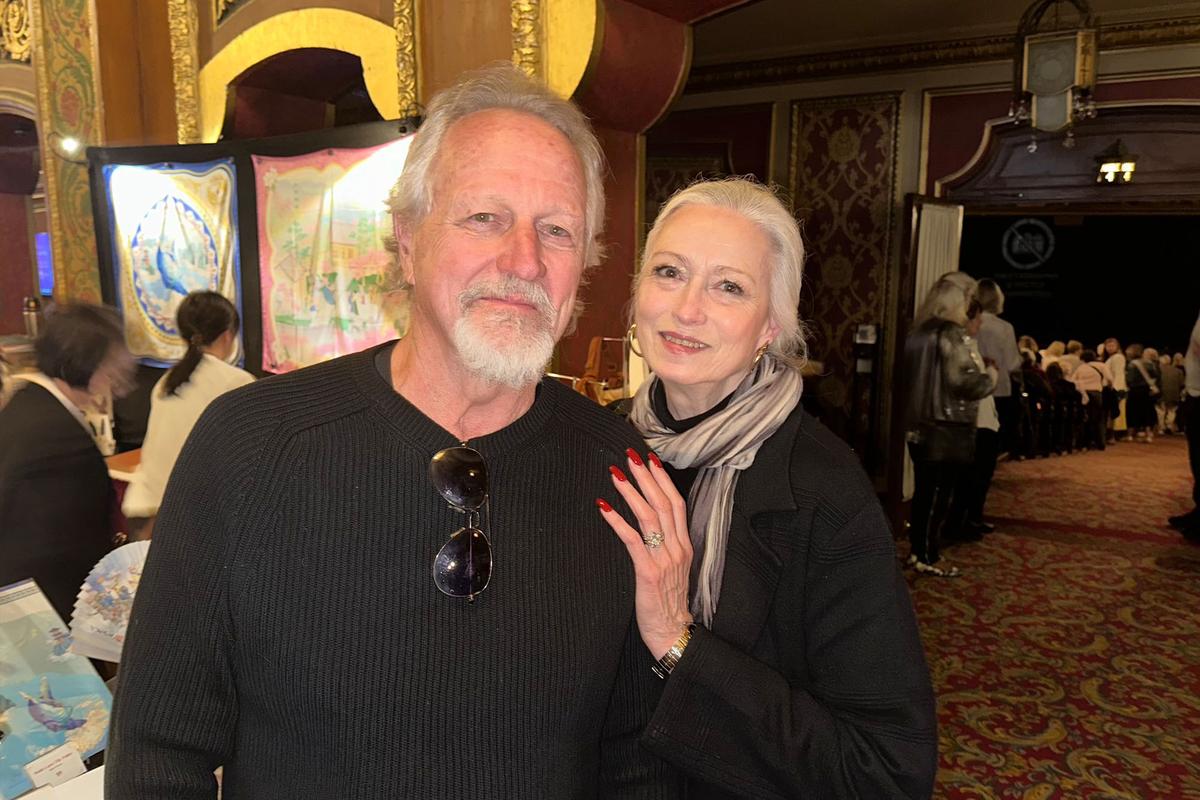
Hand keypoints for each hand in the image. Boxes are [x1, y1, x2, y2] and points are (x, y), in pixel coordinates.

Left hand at [596, 449, 693, 658]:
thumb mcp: (672, 567)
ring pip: (650, 517)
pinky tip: (603, 507)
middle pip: (663, 503)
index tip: (651, 459)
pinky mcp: (649, 573)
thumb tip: (648, 520)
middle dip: (646, 477)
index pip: (677, 504)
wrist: (672, 632)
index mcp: (684, 545)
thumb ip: (664, 544)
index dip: (663, 480)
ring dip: (631, 492)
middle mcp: (677, 548)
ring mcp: (665, 560)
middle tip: (630, 455)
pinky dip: (617, 521)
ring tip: (616, 473)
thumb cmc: (667, 601)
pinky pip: (632, 540)